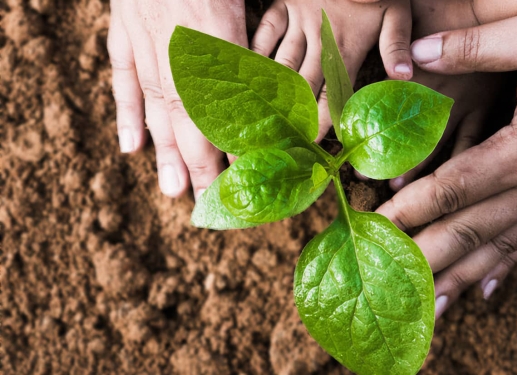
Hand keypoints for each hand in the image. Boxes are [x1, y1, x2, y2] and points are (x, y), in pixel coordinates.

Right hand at [107, 0, 246, 197]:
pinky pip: (123, 71)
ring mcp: (145, 36)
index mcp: (215, 39)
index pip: (223, 110)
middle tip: (210, 202)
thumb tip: (277, 92)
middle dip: (201, 163)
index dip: (231, 149)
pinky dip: (127, 111)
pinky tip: (131, 146)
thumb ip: (255, 49)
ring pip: (156, 103)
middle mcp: (176, 47)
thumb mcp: (242, 4)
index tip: (242, 182)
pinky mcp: (125, 20)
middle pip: (189, 117)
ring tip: (174, 189)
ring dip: (166, 149)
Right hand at [251, 0, 411, 139]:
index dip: (321, 119)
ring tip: (261, 118)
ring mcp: (297, 21)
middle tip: (281, 140)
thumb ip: (396, 46)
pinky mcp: (283, 5)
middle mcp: (318, 38)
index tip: (311, 145)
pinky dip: (255, 53)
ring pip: (280, 62)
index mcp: (345, 46)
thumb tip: (403, 78)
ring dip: (271, 90)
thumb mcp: (396, 12)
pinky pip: (265, 32)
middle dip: (293, 114)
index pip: (331, 92)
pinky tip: (246, 74)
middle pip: (302, 85)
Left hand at [377, 3, 516, 317]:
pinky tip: (483, 291)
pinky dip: (501, 270)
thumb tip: (416, 53)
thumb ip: (474, 47)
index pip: (454, 189)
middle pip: (469, 234)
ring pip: (497, 250)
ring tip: (425, 306)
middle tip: (382, 278)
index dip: (409, 210)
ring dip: (457, 278)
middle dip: (422, 257)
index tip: (373, 227)